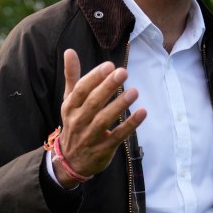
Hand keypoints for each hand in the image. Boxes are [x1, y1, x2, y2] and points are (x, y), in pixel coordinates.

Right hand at [53, 49, 146, 187]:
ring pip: (104, 119)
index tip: (108, 66)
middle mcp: (78, 121)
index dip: (94, 78)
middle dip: (108, 87)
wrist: (71, 161)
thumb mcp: (69, 101)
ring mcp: (91, 136)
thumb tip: (69, 51)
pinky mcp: (104, 148)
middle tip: (123, 72)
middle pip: (93, 102)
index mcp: (70, 107)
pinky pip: (118, 136)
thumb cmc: (74, 123)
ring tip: (134, 91)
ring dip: (119, 105)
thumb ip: (72, 76)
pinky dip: (130, 125)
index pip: (81, 90)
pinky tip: (142, 113)